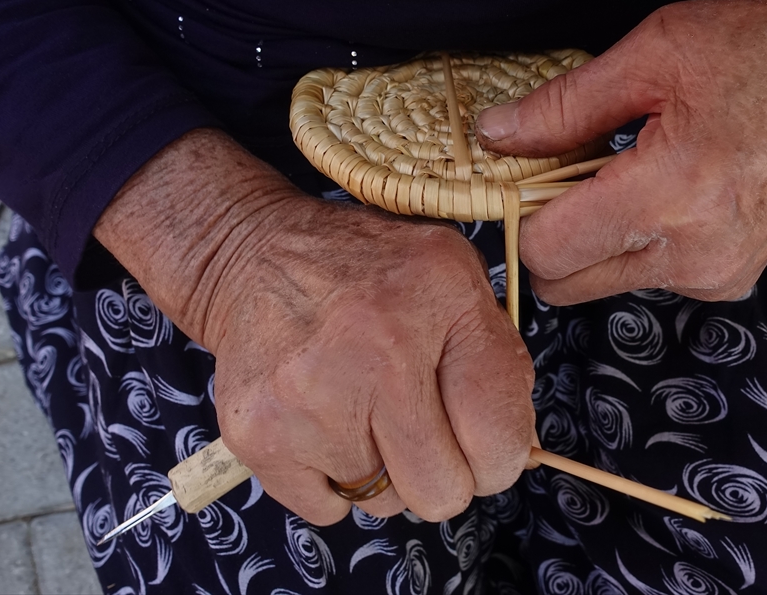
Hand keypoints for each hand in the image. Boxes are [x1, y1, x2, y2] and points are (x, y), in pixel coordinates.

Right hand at [96, 130, 535, 524]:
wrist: (250, 257)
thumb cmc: (363, 274)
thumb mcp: (450, 274)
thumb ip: (494, 354)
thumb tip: (516, 450)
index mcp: (442, 291)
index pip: (499, 431)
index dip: (497, 457)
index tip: (479, 445)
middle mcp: (380, 342)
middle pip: (442, 490)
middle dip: (439, 473)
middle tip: (417, 431)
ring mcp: (313, 392)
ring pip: (384, 503)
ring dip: (379, 468)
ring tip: (357, 406)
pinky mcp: (260, 432)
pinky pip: (327, 509)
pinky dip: (327, 479)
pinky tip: (319, 420)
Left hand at [476, 0, 766, 304]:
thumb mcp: (656, 53)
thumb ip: (563, 106)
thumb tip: (495, 136)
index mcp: (671, 194)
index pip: (547, 252)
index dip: (518, 213)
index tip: (519, 175)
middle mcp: (694, 254)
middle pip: (566, 282)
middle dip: (552, 231)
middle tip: (568, 169)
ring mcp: (715, 274)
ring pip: (604, 279)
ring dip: (595, 234)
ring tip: (630, 167)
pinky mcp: (729, 278)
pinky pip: (648, 274)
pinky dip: (635, 239)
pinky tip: (666, 186)